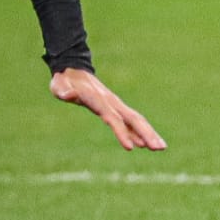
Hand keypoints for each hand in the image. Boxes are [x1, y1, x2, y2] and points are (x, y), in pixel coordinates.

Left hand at [50, 68, 165, 151]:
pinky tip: (143, 144)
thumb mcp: (59, 85)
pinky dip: (137, 132)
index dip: (122, 132)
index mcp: (98, 100)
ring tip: (160, 148)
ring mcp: (114, 105)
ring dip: (148, 133)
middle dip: (147, 134)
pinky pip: (128, 121)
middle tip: (160, 148)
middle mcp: (111, 103)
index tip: (129, 148)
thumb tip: (68, 94)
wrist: (72, 71)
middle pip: (133, 119)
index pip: (113, 119)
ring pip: (135, 120)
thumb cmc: (63, 81)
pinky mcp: (113, 108)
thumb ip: (64, 91)